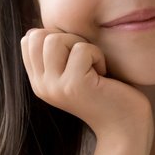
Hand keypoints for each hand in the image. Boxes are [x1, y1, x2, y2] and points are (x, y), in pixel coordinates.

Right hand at [21, 29, 151, 142]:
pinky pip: (82, 49)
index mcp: (39, 81)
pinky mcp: (75, 86)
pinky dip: (98, 56)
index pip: (29, 40)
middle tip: (86, 59)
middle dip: (68, 38)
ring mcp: (55, 86)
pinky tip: (104, 75)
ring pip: (55, 39)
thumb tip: (40, 27)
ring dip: (82, 45)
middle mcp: (41, 85)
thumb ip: (58, 53)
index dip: (56, 36)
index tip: (76, 56)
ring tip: (94, 66)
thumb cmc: (107, 93)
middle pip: (39, 35)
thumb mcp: (74, 71)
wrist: (125, 128)